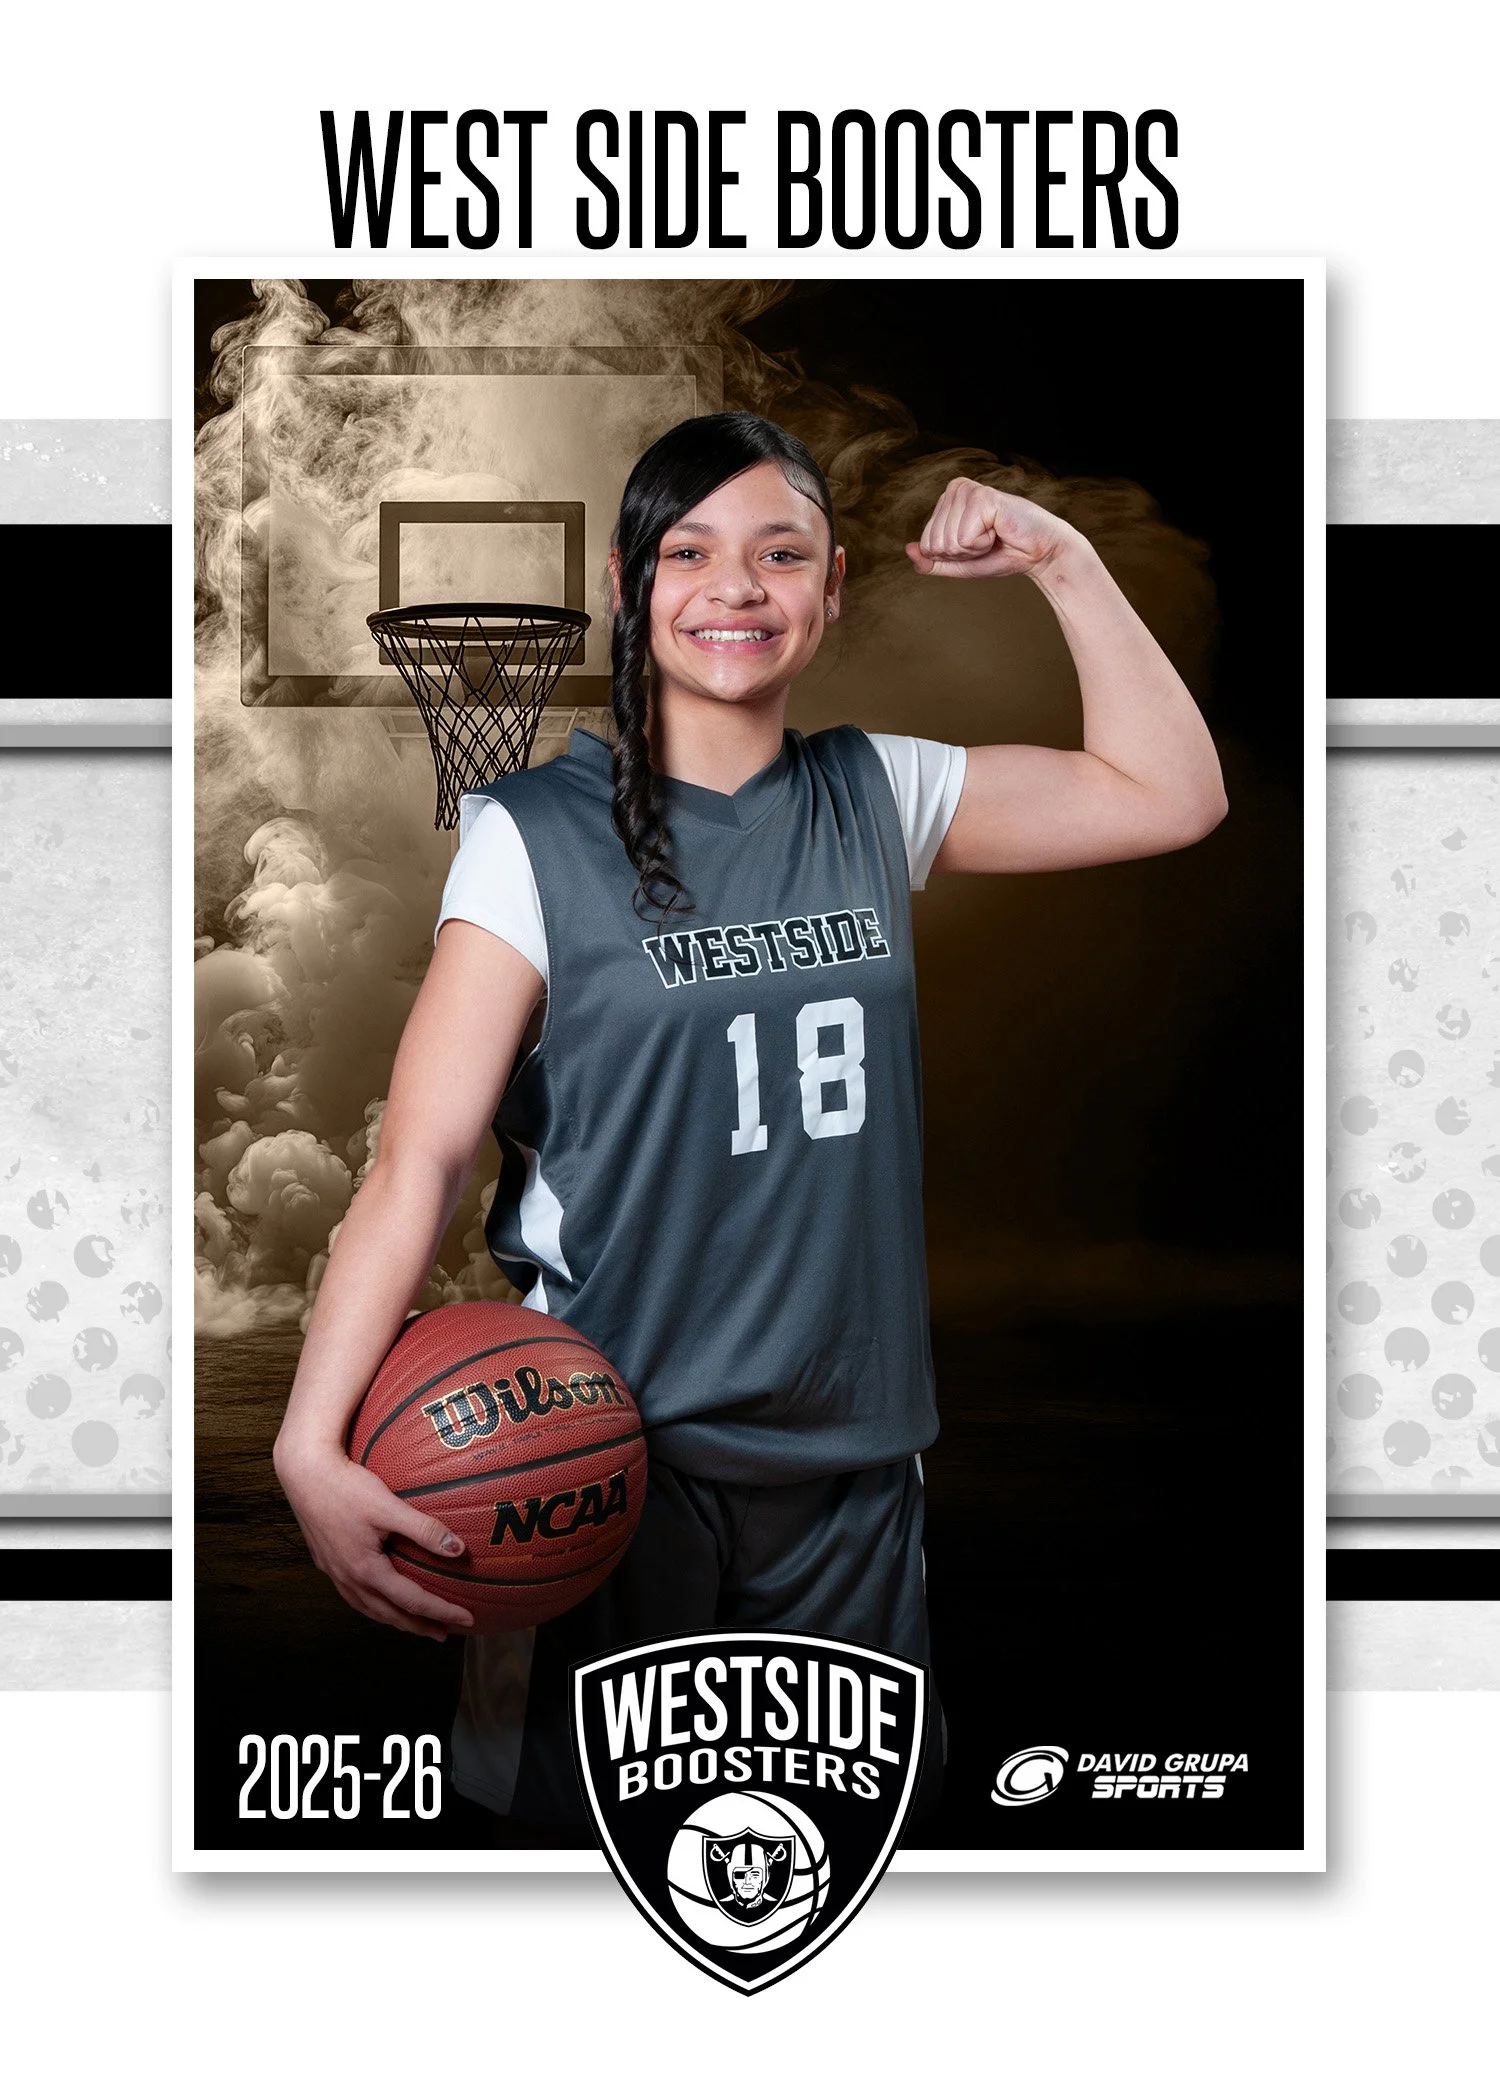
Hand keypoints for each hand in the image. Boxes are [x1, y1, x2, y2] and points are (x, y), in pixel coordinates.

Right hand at [273, 1438, 475, 1640]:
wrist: (304, 1474)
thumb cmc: (346, 1488)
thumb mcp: (389, 1507)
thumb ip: (424, 1530)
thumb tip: (459, 1550)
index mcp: (366, 1570)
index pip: (412, 1601)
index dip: (441, 1611)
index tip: (466, 1619)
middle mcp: (349, 1579)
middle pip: (389, 1614)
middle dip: (419, 1626)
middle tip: (444, 1633)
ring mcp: (334, 1573)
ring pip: (369, 1609)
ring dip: (395, 1620)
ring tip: (416, 1623)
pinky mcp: (326, 1562)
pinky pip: (354, 1597)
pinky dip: (374, 1607)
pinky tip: (379, 1599)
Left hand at [906, 478, 1080, 581]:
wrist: (1037, 553)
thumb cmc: (1001, 553)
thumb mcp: (959, 563)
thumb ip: (932, 561)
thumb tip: (908, 550)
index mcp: (946, 499)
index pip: (926, 544)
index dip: (952, 556)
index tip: (976, 545)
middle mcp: (954, 489)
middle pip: (934, 543)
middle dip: (962, 553)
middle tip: (987, 541)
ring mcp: (967, 491)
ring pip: (948, 542)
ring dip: (973, 548)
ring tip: (994, 534)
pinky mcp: (982, 497)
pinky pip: (964, 539)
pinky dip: (983, 544)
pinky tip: (999, 530)